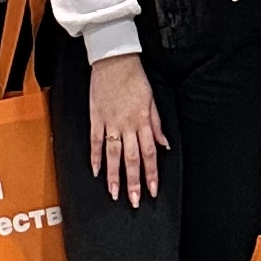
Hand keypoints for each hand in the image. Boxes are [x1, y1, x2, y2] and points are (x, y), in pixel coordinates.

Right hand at [87, 52, 166, 204]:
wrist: (114, 59)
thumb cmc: (134, 77)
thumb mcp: (152, 99)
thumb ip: (157, 124)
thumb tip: (165, 145)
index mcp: (143, 121)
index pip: (149, 153)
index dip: (151, 174)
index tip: (152, 190)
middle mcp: (127, 124)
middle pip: (131, 158)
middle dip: (133, 182)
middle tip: (134, 201)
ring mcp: (110, 122)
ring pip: (113, 154)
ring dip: (114, 175)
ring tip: (115, 193)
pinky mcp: (96, 117)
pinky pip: (95, 140)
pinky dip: (95, 156)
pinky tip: (95, 171)